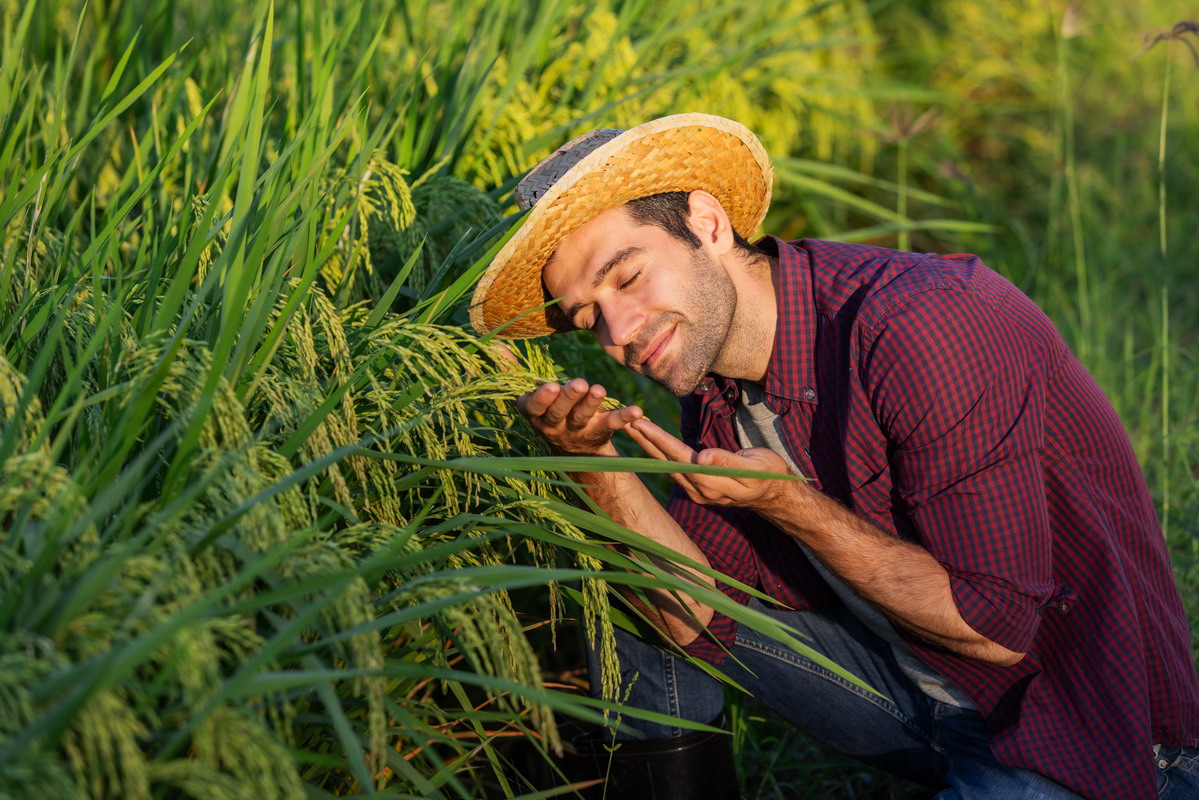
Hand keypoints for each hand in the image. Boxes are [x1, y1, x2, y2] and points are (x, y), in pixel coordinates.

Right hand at [515, 378, 643, 455]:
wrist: (572, 448)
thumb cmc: (548, 410)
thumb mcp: (529, 395)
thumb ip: (512, 372)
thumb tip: (496, 346)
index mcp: (535, 414)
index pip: (535, 407)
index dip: (541, 398)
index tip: (550, 386)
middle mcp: (555, 425)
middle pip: (560, 412)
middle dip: (569, 398)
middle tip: (578, 384)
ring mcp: (578, 430)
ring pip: (583, 417)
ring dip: (592, 404)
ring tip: (599, 389)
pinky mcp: (601, 431)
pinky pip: (612, 424)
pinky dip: (624, 418)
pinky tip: (636, 411)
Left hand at [625, 418, 793, 508]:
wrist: (774, 495)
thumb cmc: (769, 475)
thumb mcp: (755, 466)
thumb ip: (728, 462)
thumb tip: (703, 457)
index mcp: (711, 483)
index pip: (678, 457)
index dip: (658, 440)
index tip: (640, 424)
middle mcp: (698, 490)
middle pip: (665, 461)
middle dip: (645, 441)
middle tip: (624, 420)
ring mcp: (696, 492)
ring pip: (666, 465)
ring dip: (648, 446)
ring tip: (630, 427)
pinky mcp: (696, 489)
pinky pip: (672, 469)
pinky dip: (658, 454)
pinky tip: (648, 443)